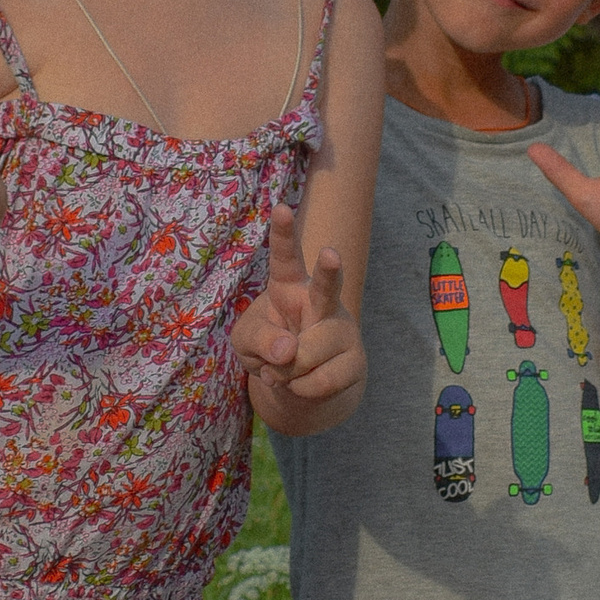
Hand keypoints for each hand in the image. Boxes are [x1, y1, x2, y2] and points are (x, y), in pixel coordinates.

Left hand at [232, 205, 362, 425]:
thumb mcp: (245, 342)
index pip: (285, 256)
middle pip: (327, 284)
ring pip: (307, 354)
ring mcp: (342, 329)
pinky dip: (300, 390)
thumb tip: (287, 351)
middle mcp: (320, 300)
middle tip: (330, 254)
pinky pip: (319, 382)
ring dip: (286, 373)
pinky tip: (302, 383)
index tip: (280, 208)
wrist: (299, 385)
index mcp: (289, 285)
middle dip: (329, 270)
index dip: (282, 234)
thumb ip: (258, 339)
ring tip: (286, 371)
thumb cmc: (268, 349)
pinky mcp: (355, 360)